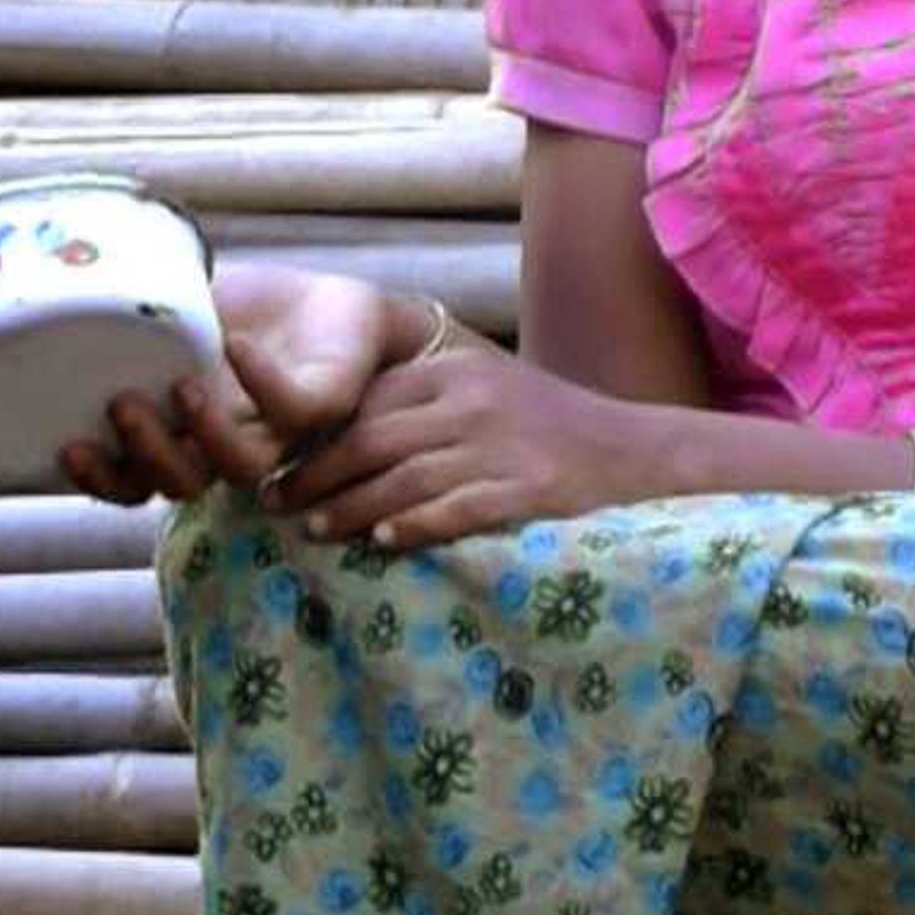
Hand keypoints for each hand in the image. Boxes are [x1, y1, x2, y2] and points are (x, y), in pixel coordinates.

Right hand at [58, 264, 395, 503]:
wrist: (332, 301)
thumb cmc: (247, 312)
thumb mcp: (176, 310)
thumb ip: (128, 313)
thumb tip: (60, 283)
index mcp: (183, 435)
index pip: (134, 482)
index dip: (98, 479)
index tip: (67, 446)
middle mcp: (227, 445)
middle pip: (181, 484)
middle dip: (145, 455)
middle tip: (120, 405)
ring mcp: (279, 433)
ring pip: (241, 469)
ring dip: (205, 436)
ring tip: (182, 386)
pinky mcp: (326, 404)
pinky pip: (295, 410)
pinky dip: (263, 382)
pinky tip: (234, 345)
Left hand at [263, 339, 651, 551]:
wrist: (636, 454)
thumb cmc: (550, 429)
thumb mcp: (484, 392)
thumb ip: (421, 407)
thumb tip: (339, 441)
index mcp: (454, 372)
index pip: (365, 405)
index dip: (314, 441)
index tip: (278, 469)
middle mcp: (472, 402)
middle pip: (372, 442)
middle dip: (317, 477)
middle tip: (280, 505)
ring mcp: (500, 446)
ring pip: (403, 479)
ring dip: (352, 508)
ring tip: (318, 531)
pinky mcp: (526, 488)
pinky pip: (455, 510)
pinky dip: (414, 526)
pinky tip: (385, 543)